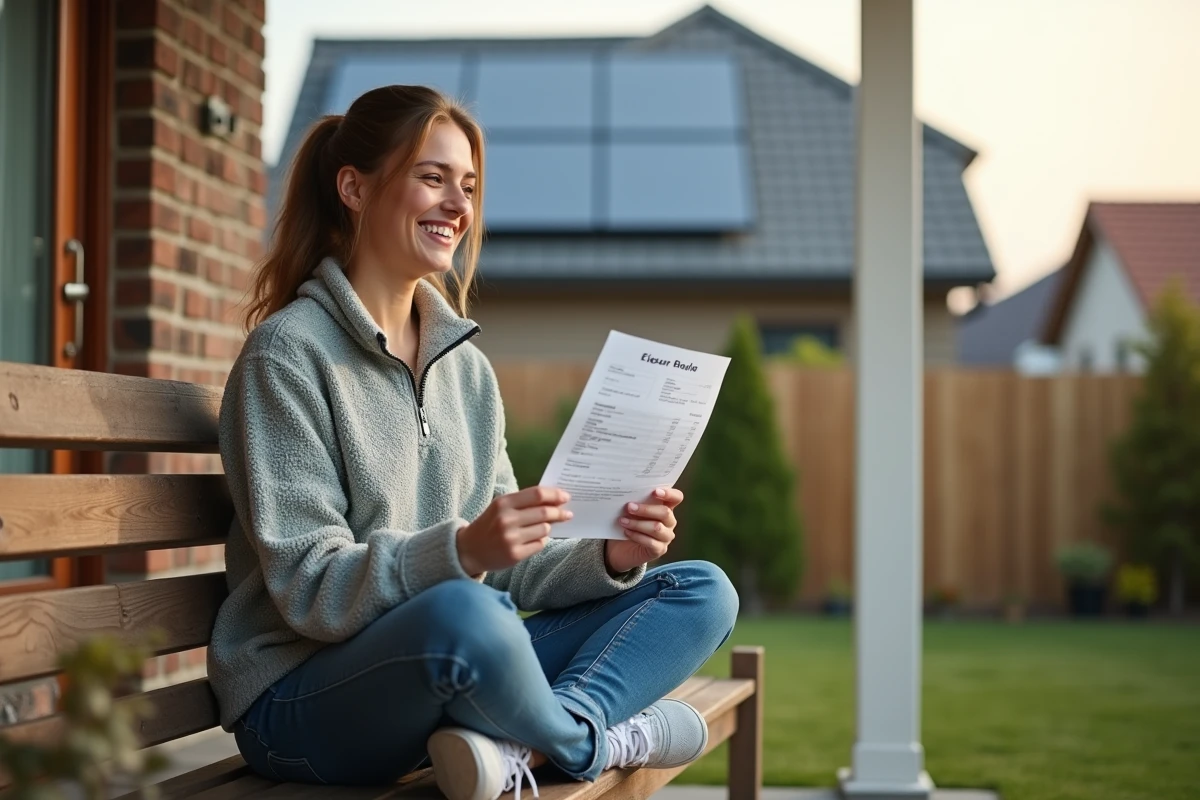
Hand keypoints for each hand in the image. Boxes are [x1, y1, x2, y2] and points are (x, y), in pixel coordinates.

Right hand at [457, 486, 572, 575]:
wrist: (469, 550)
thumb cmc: (490, 524)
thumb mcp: (501, 507)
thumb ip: (525, 502)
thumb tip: (556, 500)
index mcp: (503, 503)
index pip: (537, 494)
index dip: (555, 494)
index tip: (566, 496)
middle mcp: (506, 519)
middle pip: (544, 512)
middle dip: (559, 512)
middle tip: (567, 513)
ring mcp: (510, 538)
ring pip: (545, 529)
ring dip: (548, 527)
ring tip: (543, 527)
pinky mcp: (514, 554)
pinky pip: (540, 544)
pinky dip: (541, 540)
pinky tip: (534, 539)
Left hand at [605, 487, 683, 574]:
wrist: (620, 547)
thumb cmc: (628, 523)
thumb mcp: (631, 510)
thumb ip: (635, 501)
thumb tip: (627, 493)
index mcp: (666, 507)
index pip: (676, 497)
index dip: (669, 493)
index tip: (654, 491)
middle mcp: (669, 522)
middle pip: (665, 513)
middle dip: (646, 509)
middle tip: (629, 507)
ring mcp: (666, 537)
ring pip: (657, 528)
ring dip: (638, 523)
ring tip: (623, 521)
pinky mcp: (659, 550)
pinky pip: (651, 542)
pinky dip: (637, 536)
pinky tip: (626, 532)